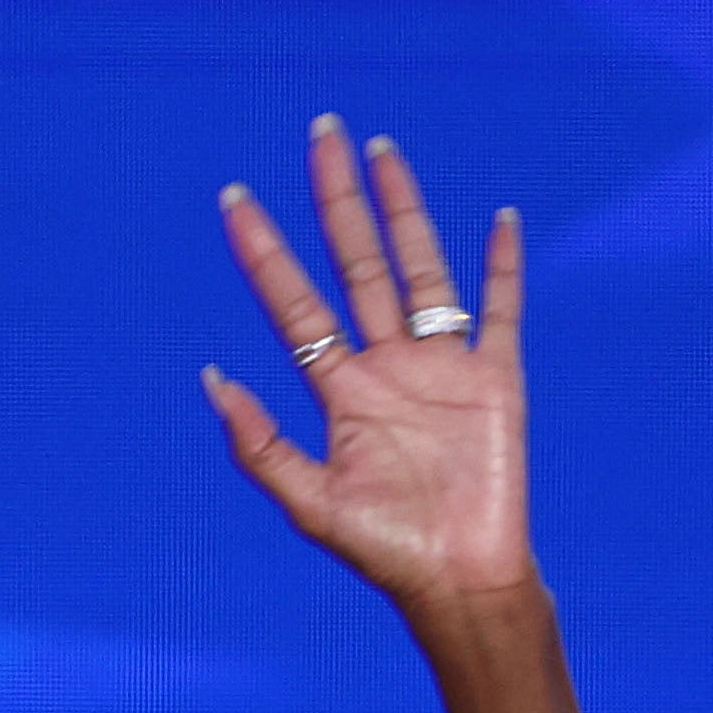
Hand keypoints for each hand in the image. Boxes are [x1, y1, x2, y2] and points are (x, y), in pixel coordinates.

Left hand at [203, 116, 530, 607]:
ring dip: (403, 210)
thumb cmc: (382, 550)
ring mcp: (442, 366)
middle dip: (336, 200)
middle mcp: (386, 365)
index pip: (293, 302)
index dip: (263, 250)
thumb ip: (258, 443)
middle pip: (356, 262)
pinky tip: (497, 219)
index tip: (234, 198)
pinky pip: (502, 310)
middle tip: (320, 133)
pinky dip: (502, 266)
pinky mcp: (497, 379)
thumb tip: (211, 378)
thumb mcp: (307, 501)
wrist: (458, 579)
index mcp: (337, 390)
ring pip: (420, 268)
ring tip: (383, 151)